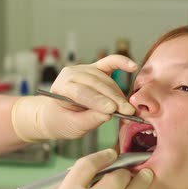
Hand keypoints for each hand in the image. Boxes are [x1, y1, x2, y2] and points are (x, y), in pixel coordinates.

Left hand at [11, 55, 138, 141]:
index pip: (81, 92)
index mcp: (60, 87)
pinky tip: (133, 67)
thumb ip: (90, 120)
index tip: (112, 110)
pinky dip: (122, 62)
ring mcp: (84, 69)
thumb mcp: (72, 126)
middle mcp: (71, 74)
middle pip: (96, 84)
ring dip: (118, 94)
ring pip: (105, 79)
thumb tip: (108, 114)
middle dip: (113, 99)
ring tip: (128, 109)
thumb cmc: (61, 120)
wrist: (55, 114)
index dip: (98, 101)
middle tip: (127, 112)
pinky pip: (110, 62)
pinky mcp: (95, 69)